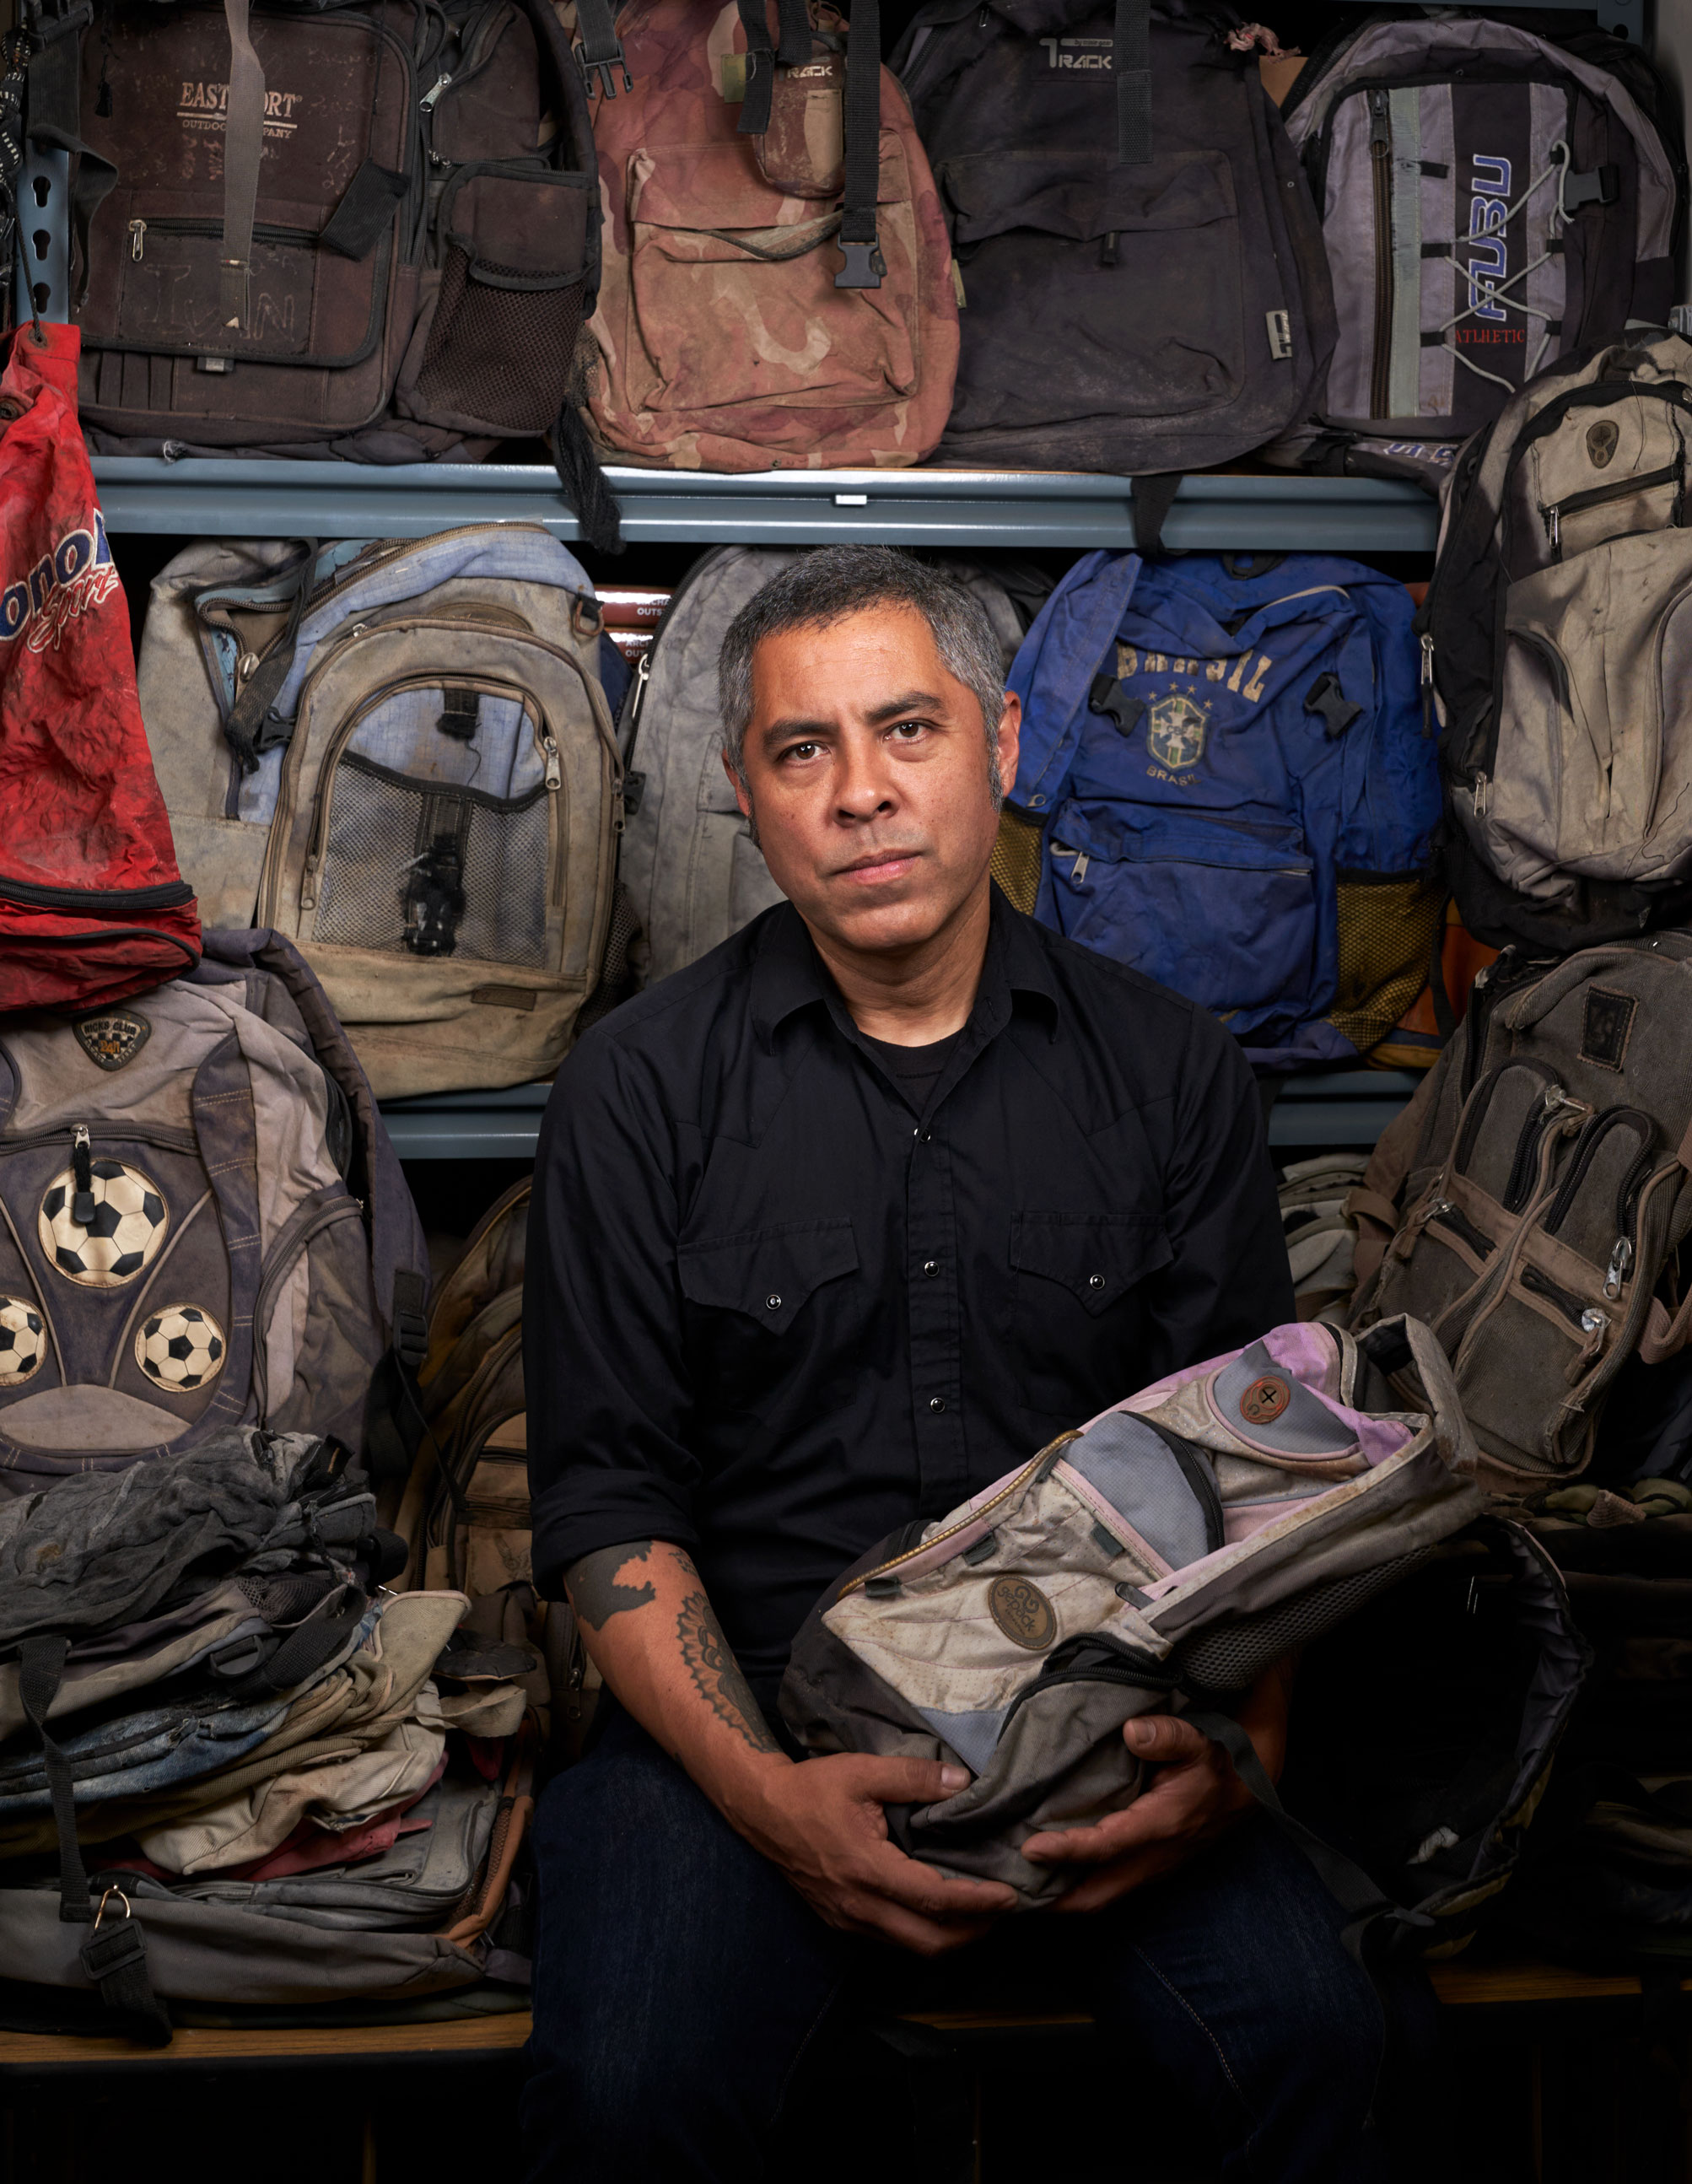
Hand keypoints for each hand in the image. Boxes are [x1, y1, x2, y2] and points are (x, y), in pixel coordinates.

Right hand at [732, 1751, 1017, 1954]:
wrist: (762, 1810)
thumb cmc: (811, 1789)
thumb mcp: (862, 1772)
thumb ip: (915, 1777)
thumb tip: (964, 1781)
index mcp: (866, 1869)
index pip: (934, 1898)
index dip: (977, 1902)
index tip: (1009, 1895)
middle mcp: (858, 1906)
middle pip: (929, 1942)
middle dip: (973, 1932)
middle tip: (1003, 1910)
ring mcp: (848, 1919)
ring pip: (911, 1946)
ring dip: (949, 1937)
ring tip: (979, 1912)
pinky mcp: (841, 1921)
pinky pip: (891, 1939)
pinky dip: (922, 1932)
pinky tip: (937, 1909)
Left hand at [1020, 1714, 1253, 1913]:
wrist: (1245, 1789)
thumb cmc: (1215, 1762)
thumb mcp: (1198, 1741)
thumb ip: (1167, 1736)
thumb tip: (1132, 1732)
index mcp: (1162, 1826)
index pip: (1107, 1846)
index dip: (1067, 1850)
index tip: (1030, 1849)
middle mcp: (1153, 1858)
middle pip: (1096, 1895)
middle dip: (1053, 1901)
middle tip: (1008, 1893)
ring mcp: (1150, 1869)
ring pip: (1099, 1898)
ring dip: (1061, 1899)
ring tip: (1018, 1890)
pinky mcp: (1147, 1870)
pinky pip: (1106, 1890)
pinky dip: (1076, 1890)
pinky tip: (1049, 1879)